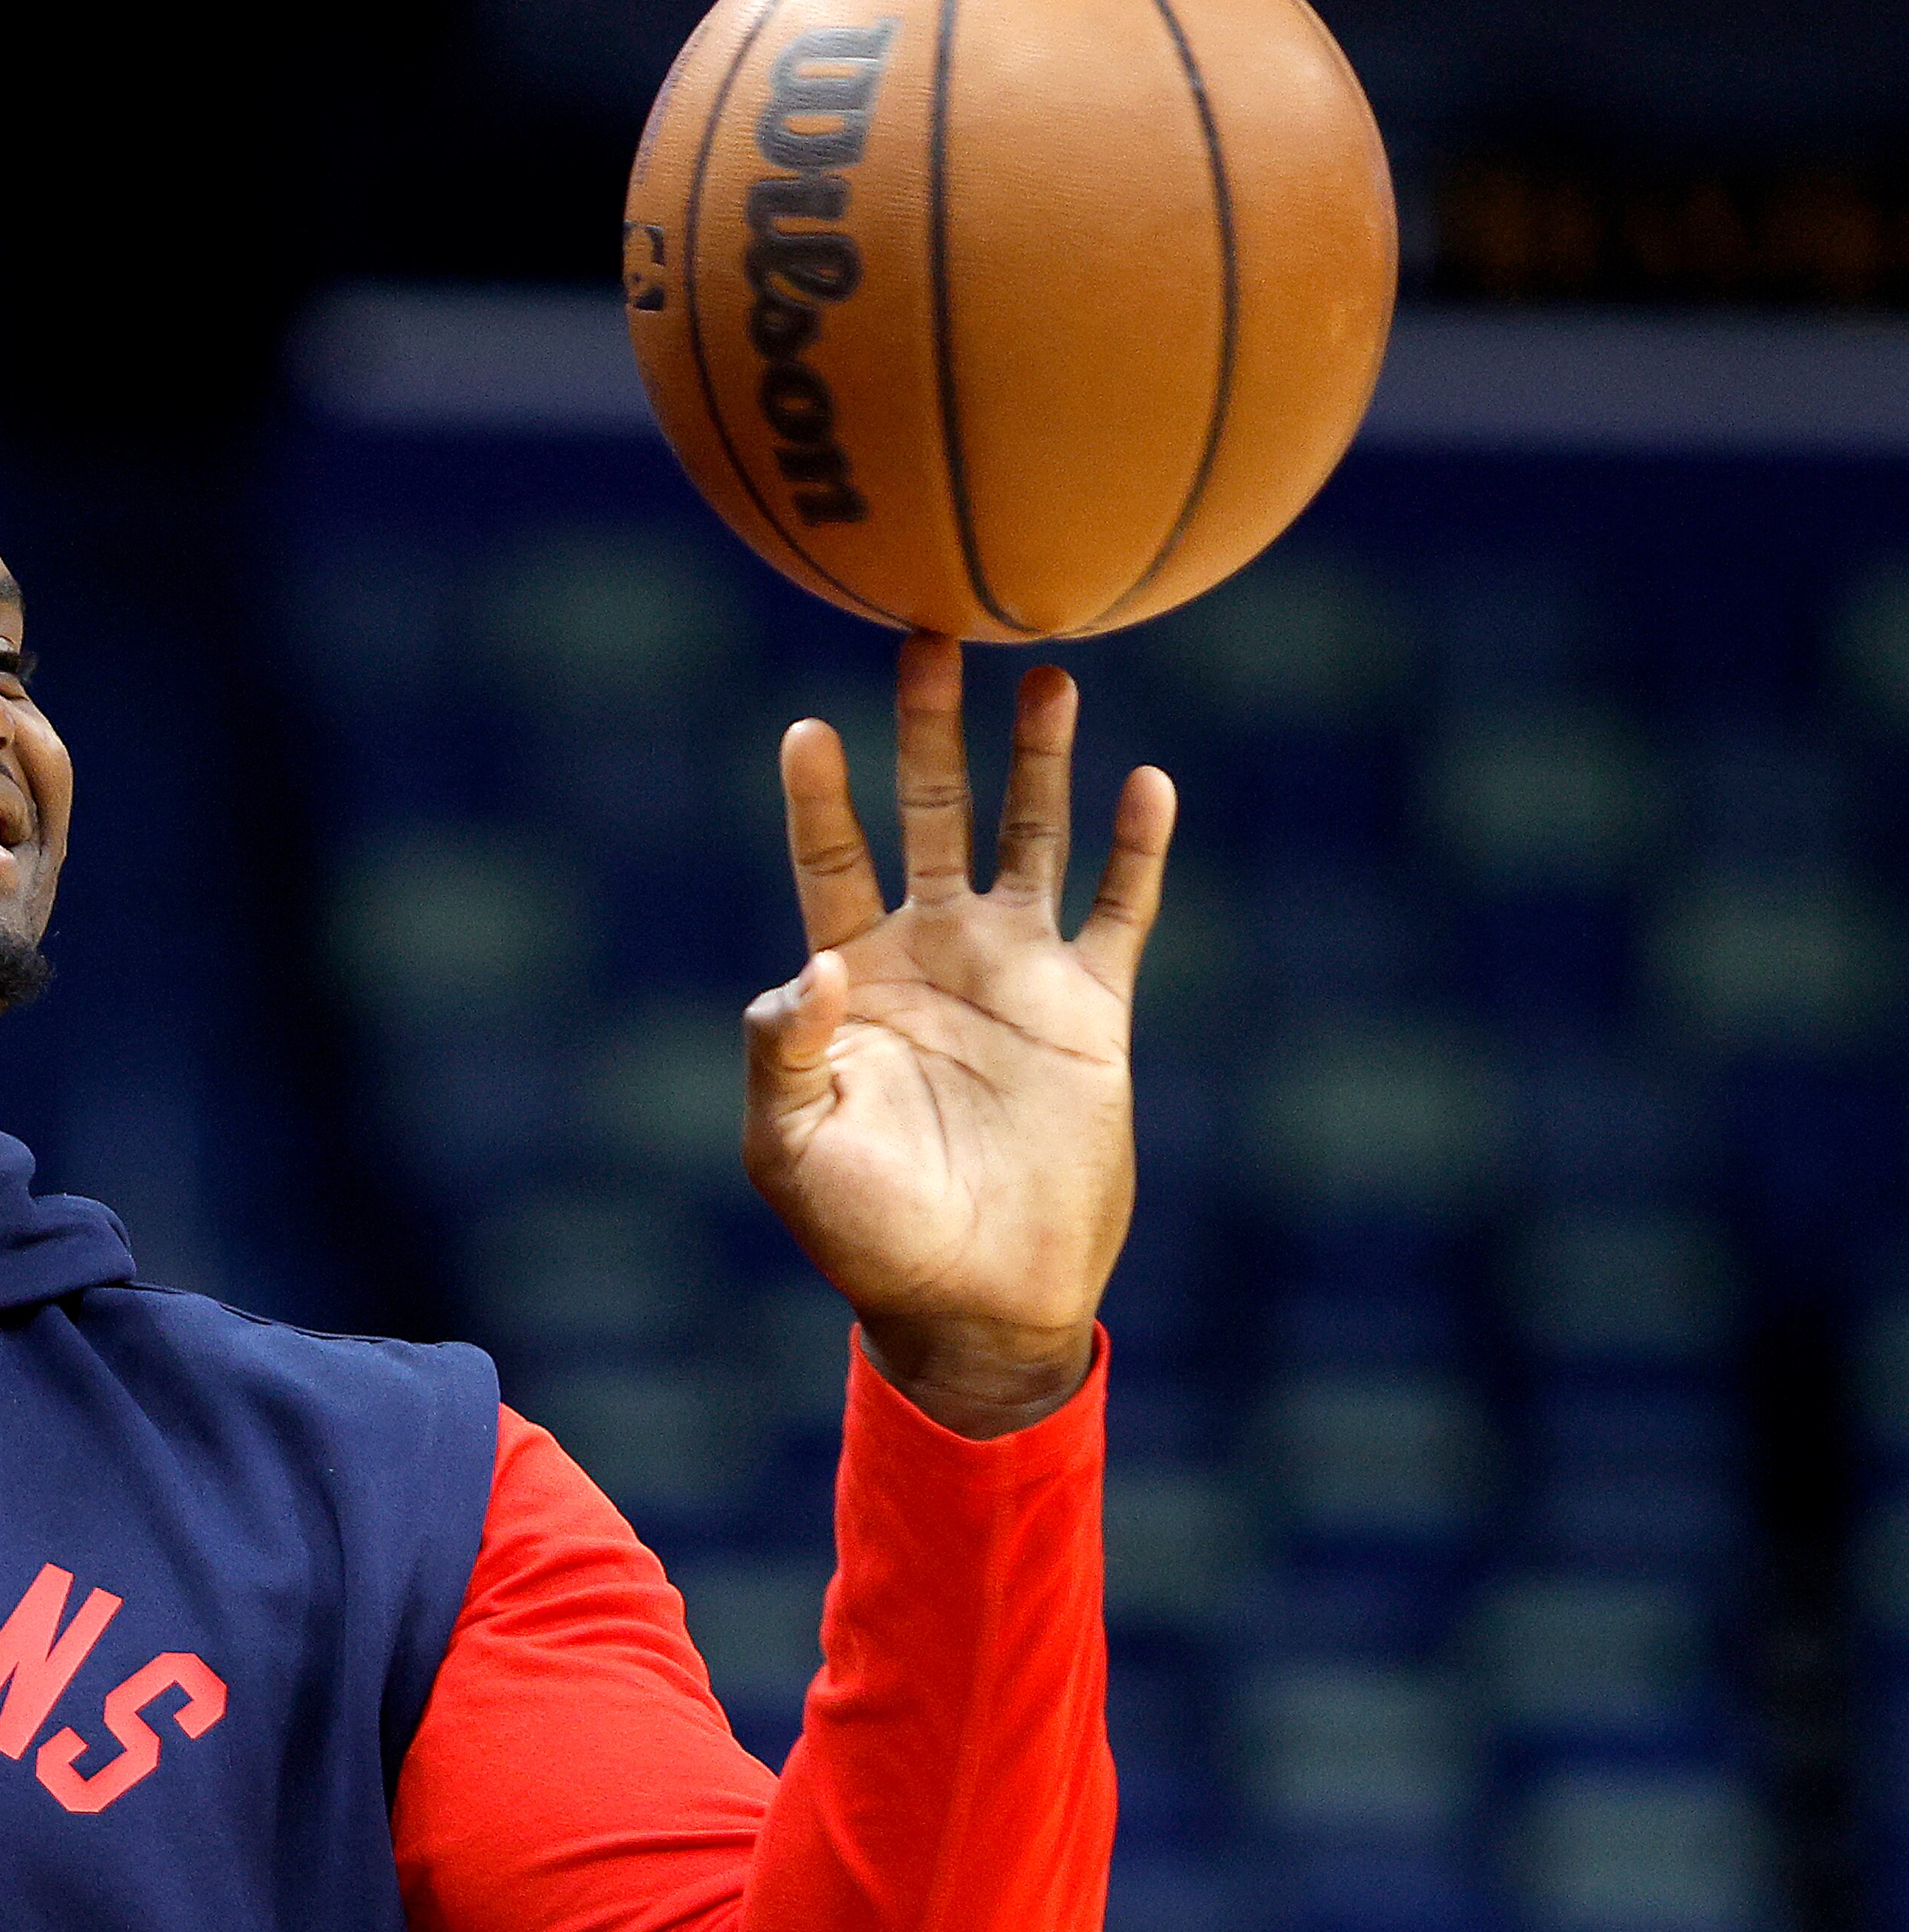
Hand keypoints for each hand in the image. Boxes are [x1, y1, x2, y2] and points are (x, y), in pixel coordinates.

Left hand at [744, 637, 1174, 1436]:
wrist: (975, 1298)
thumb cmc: (864, 1230)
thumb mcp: (789, 1146)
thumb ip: (782, 1051)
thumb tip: (811, 965)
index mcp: (853, 977)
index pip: (829, 859)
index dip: (820, 794)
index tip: (807, 727)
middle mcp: (934, 954)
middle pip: (929, 812)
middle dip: (928, 729)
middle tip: (926, 633)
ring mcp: (1016, 975)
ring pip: (1029, 837)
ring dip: (1036, 760)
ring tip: (1044, 673)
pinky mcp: (1091, 1012)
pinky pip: (1121, 912)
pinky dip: (1138, 849)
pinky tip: (1148, 779)